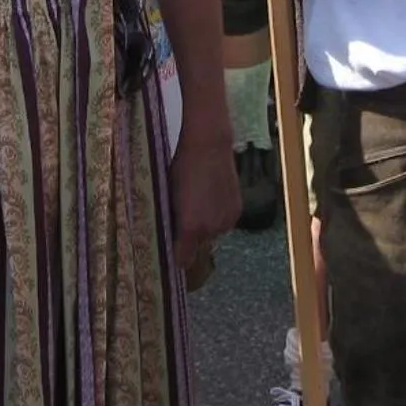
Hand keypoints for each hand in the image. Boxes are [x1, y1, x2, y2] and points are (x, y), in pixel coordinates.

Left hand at [166, 133, 238, 272]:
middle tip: (182, 215)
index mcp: (190, 227)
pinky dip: (218, 216)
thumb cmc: (181, 167)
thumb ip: (169, 221)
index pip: (182, 260)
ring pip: (212, 234)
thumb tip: (168, 236)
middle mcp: (211, 230)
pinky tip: (212, 198)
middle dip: (190, 237)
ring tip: (199, 202)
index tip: (170, 250)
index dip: (176, 256)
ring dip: (206, 227)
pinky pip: (224, 223)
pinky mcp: (237, 211)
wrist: (209, 145)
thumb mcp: (168, 195)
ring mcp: (227, 221)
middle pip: (198, 247)